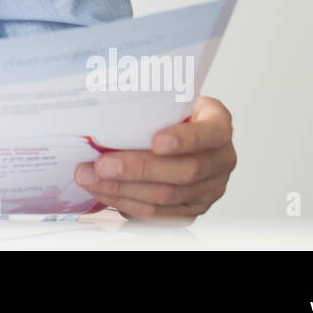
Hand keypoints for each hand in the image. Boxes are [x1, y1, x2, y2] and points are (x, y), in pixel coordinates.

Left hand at [73, 95, 235, 223]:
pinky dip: (127, 204)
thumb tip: (107, 103)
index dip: (185, 140)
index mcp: (218, 125)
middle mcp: (221, 160)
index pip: (210, 133)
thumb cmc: (172, 112)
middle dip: (137, 169)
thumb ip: (151, 103)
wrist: (183, 132)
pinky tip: (105, 192)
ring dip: (123, 190)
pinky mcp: (192, 209)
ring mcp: (209, 188)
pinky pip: (159, 214)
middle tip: (102, 165)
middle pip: (184, 172)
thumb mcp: (170, 98)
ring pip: (168, 197)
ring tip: (92, 178)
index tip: (157, 141)